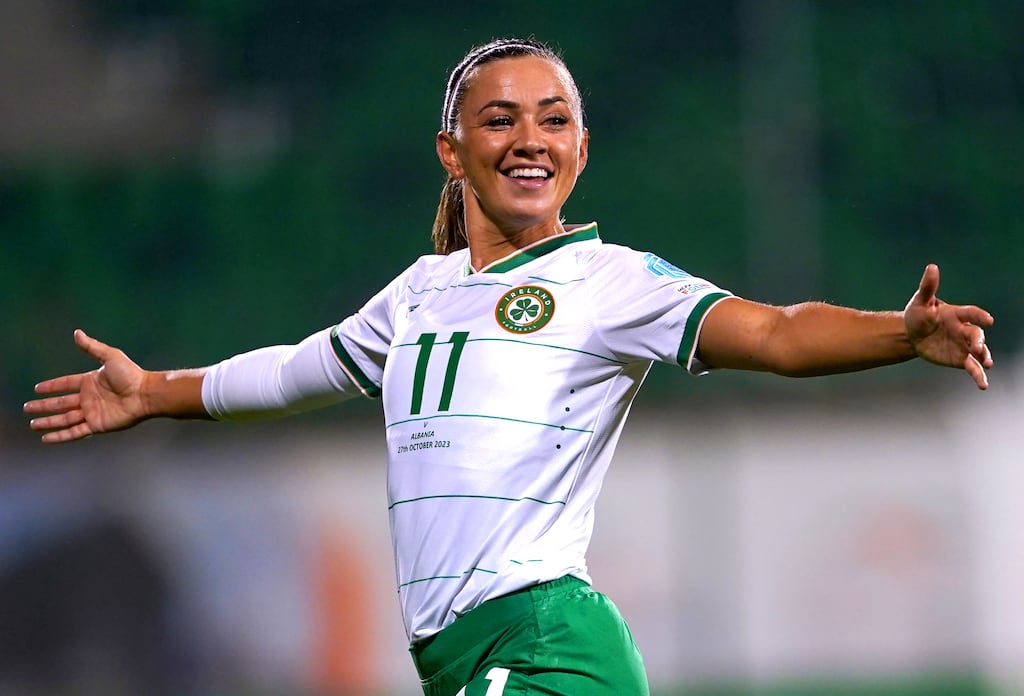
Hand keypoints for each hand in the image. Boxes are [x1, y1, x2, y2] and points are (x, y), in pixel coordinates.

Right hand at [24, 330, 149, 442]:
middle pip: (61, 403)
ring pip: (64, 419)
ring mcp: (92, 412)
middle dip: (44, 406)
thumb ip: (92, 347)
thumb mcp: (110, 356)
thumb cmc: (131, 374)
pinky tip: (46, 438)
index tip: (37, 389)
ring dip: (48, 422)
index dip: (52, 386)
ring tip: (32, 424)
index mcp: (90, 382)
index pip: (65, 384)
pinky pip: (74, 432)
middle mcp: (89, 398)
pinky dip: (60, 436)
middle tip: (27, 408)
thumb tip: (76, 333)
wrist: (145, 394)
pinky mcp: (96, 425)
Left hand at [904, 264, 993, 388]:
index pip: (971, 313)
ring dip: (984, 357)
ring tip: (987, 363)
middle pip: (976, 334)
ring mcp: (964, 345)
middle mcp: (964, 329)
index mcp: (956, 314)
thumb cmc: (918, 315)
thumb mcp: (920, 301)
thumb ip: (928, 287)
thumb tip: (932, 267)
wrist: (911, 335)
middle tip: (978, 346)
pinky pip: (972, 367)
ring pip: (979, 351)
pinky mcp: (960, 359)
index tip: (988, 320)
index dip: (979, 316)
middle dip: (979, 340)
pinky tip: (983, 385)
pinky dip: (978, 375)